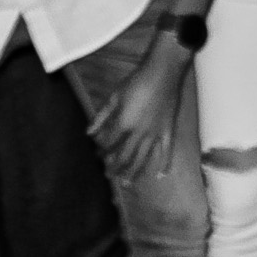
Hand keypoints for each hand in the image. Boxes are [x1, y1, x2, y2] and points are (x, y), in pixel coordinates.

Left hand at [86, 37, 190, 179]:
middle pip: (125, 156)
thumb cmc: (136, 82)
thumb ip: (101, 117)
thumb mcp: (114, 97)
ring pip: (143, 158)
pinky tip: (160, 176)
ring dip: (134, 172)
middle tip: (108, 175)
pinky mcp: (168, 130)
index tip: (98, 155)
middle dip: (115, 167)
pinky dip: (164, 164)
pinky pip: (167, 151)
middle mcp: (139, 133)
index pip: (109, 143)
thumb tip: (88, 133)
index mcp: (124, 124)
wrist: (163, 72)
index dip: (102, 151)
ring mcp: (155, 134)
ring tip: (127, 184)